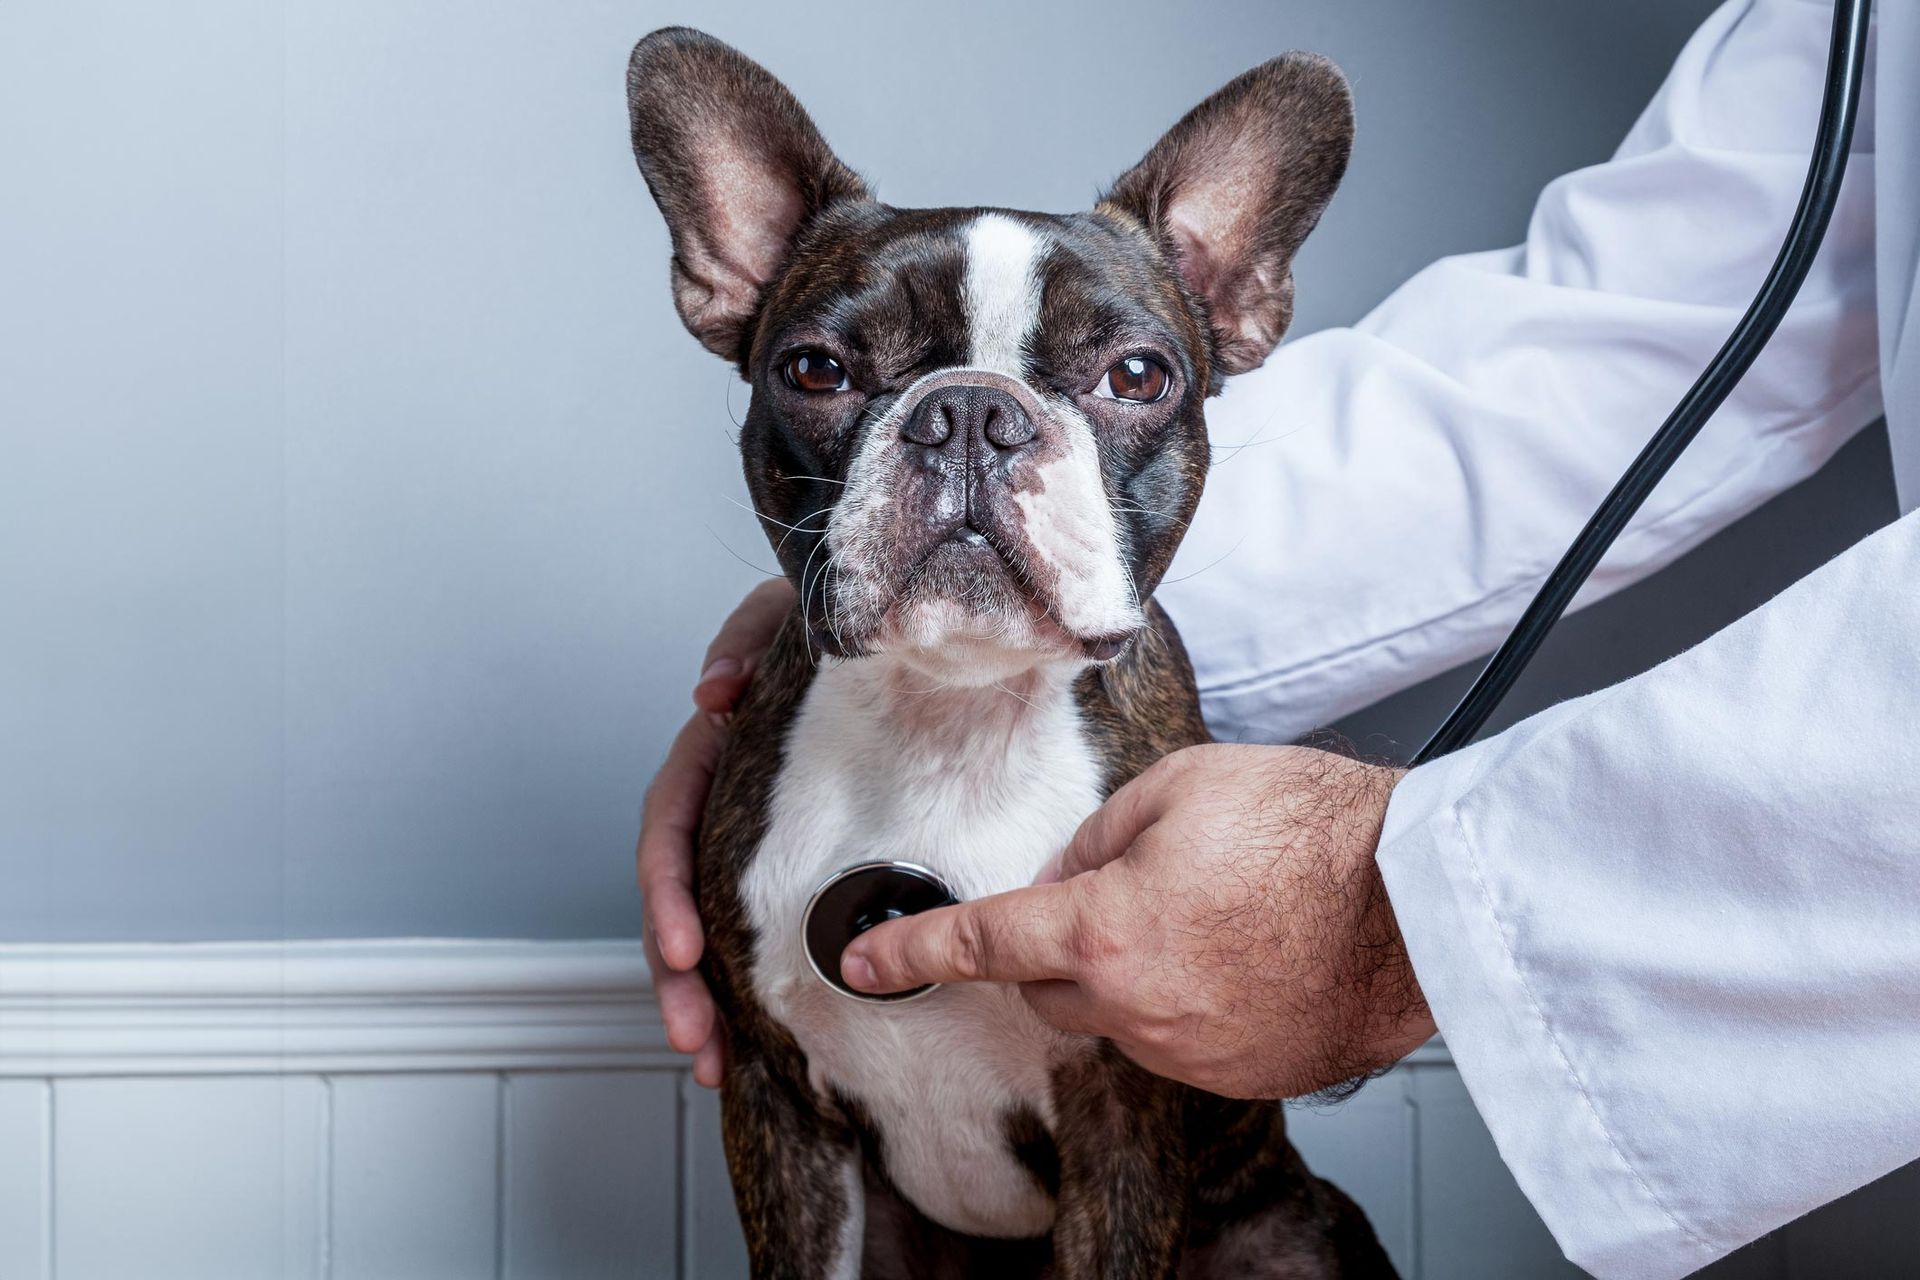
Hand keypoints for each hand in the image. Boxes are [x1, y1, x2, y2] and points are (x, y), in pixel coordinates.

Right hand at [639, 578, 795, 1086]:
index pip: (670, 822)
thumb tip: (714, 694)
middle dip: (674, 974)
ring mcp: (748, 839)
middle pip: (675, 897)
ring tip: (708, 1058)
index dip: (667, 889)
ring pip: (703, 927)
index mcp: (713, 749)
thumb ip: (747, 638)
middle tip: (694, 1034)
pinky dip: (741, 989)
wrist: (908, 639)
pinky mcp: (787, 868)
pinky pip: (751, 932)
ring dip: (695, 999)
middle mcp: (720, 800)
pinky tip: (745, 1041)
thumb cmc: (841, 627)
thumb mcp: (789, 617)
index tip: (688, 949)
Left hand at [839, 744, 1435, 1098]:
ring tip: (1213, 912)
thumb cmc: (1315, 833)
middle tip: (1127, 888)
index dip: (911, 948)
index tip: (864, 959)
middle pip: (1049, 988)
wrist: (1418, 900)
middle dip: (1060, 944)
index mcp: (1105, 931)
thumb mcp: (1180, 787)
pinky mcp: (1240, 1075)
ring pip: (1118, 1014)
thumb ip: (1097, 836)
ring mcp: (1190, 1053)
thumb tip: (1067, 873)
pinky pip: (1180, 1039)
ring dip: (1133, 971)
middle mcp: (1137, 1008)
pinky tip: (1242, 954)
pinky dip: (1189, 1002)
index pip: (981, 942)